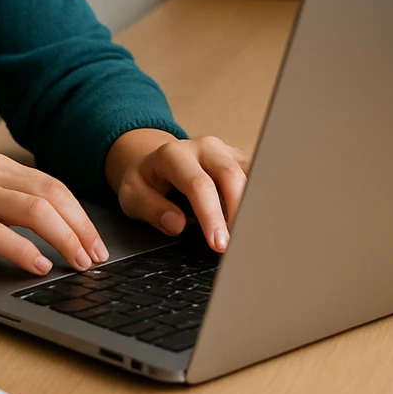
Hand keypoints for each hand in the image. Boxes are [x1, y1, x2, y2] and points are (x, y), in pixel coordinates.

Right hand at [0, 154, 107, 275]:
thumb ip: (9, 199)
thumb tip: (56, 226)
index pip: (54, 186)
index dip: (81, 215)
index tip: (96, 241)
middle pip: (52, 195)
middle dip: (81, 228)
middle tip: (95, 257)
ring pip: (35, 210)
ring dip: (64, 239)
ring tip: (76, 263)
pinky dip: (25, 251)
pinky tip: (38, 266)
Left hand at [105, 129, 250, 252]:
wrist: (154, 161)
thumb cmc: (146, 181)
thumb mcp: (133, 195)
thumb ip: (152, 209)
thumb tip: (177, 224)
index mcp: (174, 155)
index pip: (198, 185)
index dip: (211, 216)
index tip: (219, 244)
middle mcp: (204, 148)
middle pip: (231, 175)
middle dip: (238, 213)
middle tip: (239, 246)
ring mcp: (225, 151)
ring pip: (250, 174)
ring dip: (254, 206)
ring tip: (252, 237)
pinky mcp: (239, 159)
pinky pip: (257, 176)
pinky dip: (259, 200)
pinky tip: (257, 222)